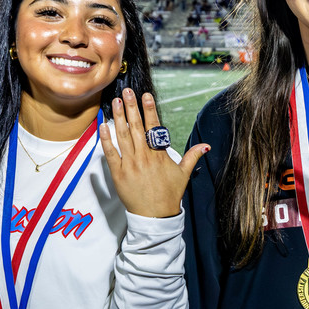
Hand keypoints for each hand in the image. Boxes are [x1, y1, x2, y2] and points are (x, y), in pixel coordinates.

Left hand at [100, 89, 208, 217]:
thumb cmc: (170, 195)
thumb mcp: (183, 174)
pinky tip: (103, 125)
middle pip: (136, 127)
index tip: (146, 96)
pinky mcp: (119, 174)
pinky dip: (106, 139)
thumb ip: (192, 157)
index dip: (150, 110)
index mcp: (160, 155)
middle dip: (132, 107)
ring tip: (116, 102)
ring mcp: (131, 164)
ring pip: (123, 136)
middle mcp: (144, 157)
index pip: (154, 127)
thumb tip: (206, 146)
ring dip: (119, 117)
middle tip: (127, 92)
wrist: (156, 216)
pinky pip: (111, 153)